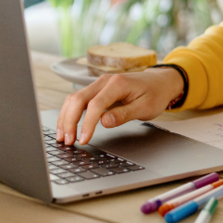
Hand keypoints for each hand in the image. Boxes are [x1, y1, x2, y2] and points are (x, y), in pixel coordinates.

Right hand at [55, 67, 183, 145]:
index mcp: (118, 84)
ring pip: (74, 99)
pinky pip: (78, 100)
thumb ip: (124, 115)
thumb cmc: (155, 94)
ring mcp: (99, 83)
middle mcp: (104, 81)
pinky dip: (70, 113)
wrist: (159, 82)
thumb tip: (104, 122)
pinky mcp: (97, 89)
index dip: (87, 124)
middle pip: (78, 99)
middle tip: (67, 141)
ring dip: (66, 117)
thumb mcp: (146, 108)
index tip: (84, 140)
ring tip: (63, 137)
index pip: (95, 105)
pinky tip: (67, 126)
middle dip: (69, 121)